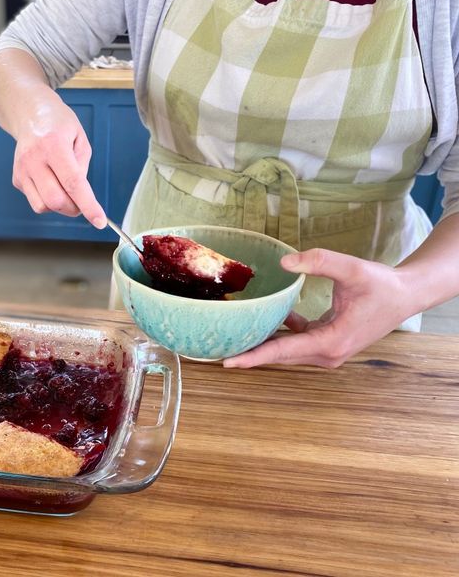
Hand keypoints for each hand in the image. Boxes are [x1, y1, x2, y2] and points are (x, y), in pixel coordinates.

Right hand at [12, 95, 105, 228]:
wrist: (29, 113)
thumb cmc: (58, 124)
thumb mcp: (80, 138)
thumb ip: (82, 168)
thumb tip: (79, 196)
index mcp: (54, 145)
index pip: (73, 183)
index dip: (88, 205)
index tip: (99, 222)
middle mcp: (34, 158)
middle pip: (55, 200)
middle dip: (74, 209)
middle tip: (82, 202)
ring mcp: (22, 169)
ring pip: (42, 206)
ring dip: (59, 206)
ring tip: (65, 189)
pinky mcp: (17, 178)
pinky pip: (35, 200)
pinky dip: (47, 199)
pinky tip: (50, 181)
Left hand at [223, 248, 416, 368]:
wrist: (406, 295)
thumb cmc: (382, 285)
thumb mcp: (351, 269)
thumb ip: (319, 262)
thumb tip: (285, 262)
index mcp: (331, 341)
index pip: (284, 351)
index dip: (254, 357)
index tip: (227, 363)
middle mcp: (328, 354)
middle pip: (280, 356)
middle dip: (250, 353)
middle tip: (216, 351)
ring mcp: (328, 352)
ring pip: (287, 350)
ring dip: (263, 343)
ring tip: (233, 336)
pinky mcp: (327, 343)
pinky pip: (296, 341)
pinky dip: (281, 332)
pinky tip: (270, 315)